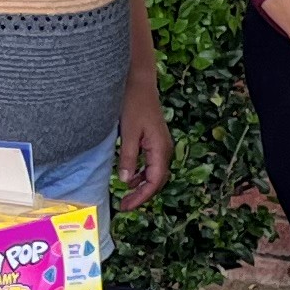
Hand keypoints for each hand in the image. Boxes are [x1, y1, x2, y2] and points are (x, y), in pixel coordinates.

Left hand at [116, 67, 170, 208]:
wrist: (139, 82)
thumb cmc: (134, 103)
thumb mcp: (128, 132)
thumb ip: (127, 157)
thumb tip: (125, 181)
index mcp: (160, 149)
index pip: (154, 182)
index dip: (141, 197)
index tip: (126, 207)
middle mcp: (164, 149)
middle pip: (157, 181)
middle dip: (142, 195)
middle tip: (124, 206)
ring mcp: (161, 145)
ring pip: (155, 173)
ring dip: (142, 186)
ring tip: (126, 195)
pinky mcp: (154, 141)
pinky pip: (151, 164)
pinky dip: (141, 174)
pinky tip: (130, 177)